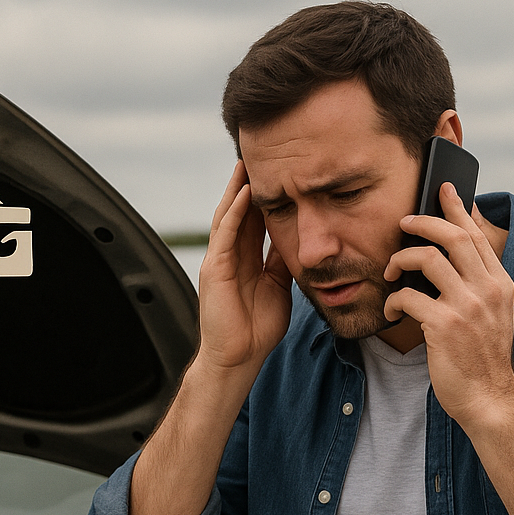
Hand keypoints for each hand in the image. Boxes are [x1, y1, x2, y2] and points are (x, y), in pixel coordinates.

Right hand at [196, 161, 294, 375]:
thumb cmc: (257, 329)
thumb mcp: (279, 287)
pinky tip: (244, 192)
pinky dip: (234, 211)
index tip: (278, 173)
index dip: (265, 196)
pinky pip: (225, 233)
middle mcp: (230, 256)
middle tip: (260, 156)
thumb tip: (298, 241)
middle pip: (240, 211)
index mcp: (245, 260)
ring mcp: (220, 261)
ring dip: (237, 188)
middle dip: (248, 184)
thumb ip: (282, 263)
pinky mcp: (215, 269)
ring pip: (229, 215)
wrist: (239, 357)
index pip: (254, 220)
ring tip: (247, 162)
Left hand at [382, 182, 513, 429]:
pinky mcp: (444, 325)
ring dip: (401, 260)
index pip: (476, 235)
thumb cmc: (482, 359)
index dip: (458, 209)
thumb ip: (477, 286)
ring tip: (390, 272)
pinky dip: (394, 301)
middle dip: (423, 222)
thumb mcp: (490, 315)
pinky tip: (392, 311)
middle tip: (402, 223)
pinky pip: (408, 297)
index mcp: (499, 283)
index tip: (444, 189)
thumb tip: (451, 261)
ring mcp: (467, 306)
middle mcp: (487, 289)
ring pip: (428, 259)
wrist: (490, 399)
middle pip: (452, 236)